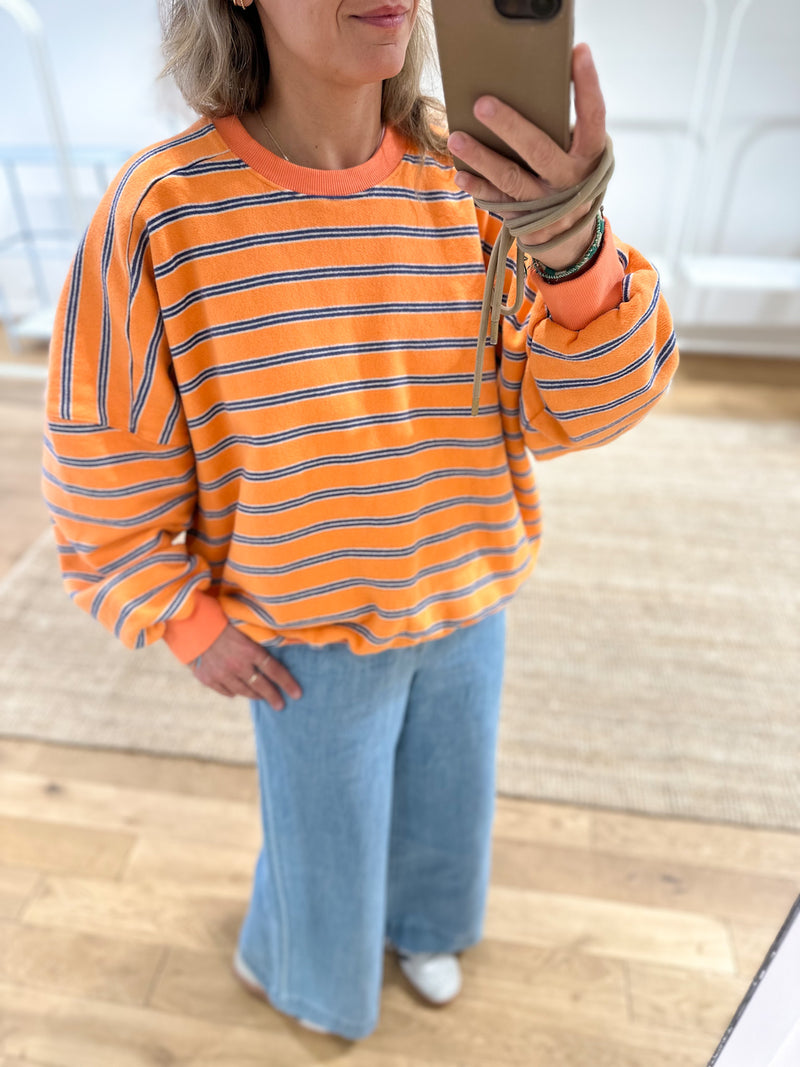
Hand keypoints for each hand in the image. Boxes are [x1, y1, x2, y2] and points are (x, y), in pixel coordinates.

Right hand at [191, 622, 302, 710]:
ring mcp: (222, 674)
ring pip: (244, 691)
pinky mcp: (208, 679)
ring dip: (255, 695)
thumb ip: (256, 641)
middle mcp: (238, 666)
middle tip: (281, 705)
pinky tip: (239, 691)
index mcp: (250, 650)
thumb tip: (275, 650)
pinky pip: (226, 691)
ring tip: (262, 698)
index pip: (275, 670)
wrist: (189, 624)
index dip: (287, 683)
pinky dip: (234, 692)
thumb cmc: (219, 619)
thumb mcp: (243, 627)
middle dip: (274, 697)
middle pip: (261, 686)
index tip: (298, 694)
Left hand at [447, 42, 607, 270]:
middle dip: (510, 127)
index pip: (593, 116)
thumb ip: (565, 127)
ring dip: (482, 158)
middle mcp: (569, 178)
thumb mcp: (581, 151)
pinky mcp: (525, 217)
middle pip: (539, 150)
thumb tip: (530, 86)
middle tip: (482, 104)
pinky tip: (460, 175)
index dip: (588, 85)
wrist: (572, 230)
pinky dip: (478, 187)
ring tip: (456, 138)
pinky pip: (498, 201)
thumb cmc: (573, 172)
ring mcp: (545, 201)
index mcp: (590, 154)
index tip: (578, 52)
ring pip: (512, 179)